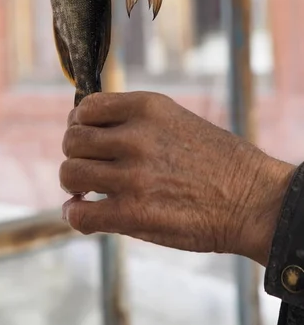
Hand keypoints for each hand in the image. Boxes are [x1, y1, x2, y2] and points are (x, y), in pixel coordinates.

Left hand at [60, 92, 294, 265]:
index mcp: (147, 108)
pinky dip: (76, 216)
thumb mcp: (176, 120)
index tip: (86, 138)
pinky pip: (80, 214)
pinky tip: (84, 215)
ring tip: (87, 191)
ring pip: (70, 173)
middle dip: (74, 154)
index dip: (78, 124)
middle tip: (87, 167)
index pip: (86, 108)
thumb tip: (87, 133)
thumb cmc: (217, 161)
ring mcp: (134, 175)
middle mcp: (136, 137)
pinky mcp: (134, 213)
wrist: (254, 200)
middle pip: (72, 140)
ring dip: (73, 184)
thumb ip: (133, 122)